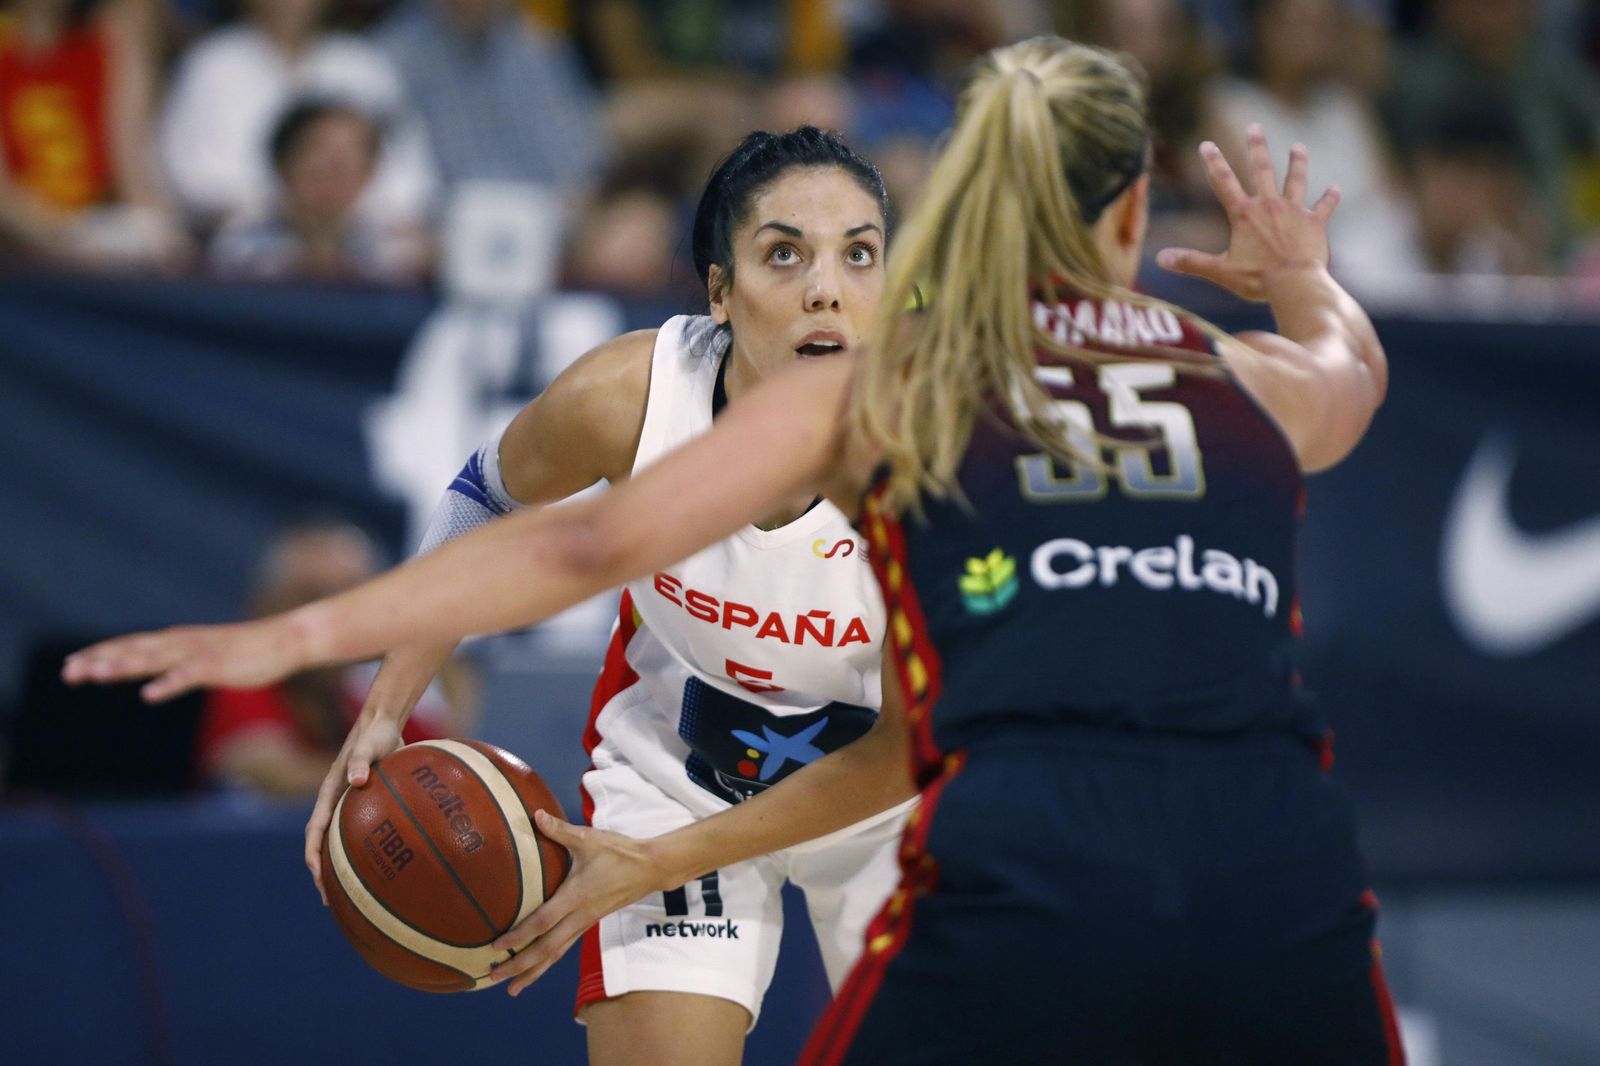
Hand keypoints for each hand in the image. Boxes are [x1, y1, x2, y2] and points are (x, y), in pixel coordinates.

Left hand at [61, 616, 308, 702]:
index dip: (100, 653)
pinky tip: (149, 695)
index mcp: (176, 641)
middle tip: (69, 672)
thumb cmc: (247, 651)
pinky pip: (188, 676)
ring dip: (124, 666)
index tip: (70, 664)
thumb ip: (178, 661)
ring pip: (154, 659)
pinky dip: (167, 684)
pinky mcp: (217, 665)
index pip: (131, 645)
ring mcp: (198, 653)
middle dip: (100, 660)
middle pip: (133, 650)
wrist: (286, 640)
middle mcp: (181, 642)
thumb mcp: (205, 655)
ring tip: (96, 674)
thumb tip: (155, 673)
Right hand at [304, 710, 405, 904]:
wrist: (384, 724)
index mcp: (329, 794)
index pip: (314, 832)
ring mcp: (349, 806)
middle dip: (324, 874)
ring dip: (342, 869)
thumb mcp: (369, 746)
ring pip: (340, 844)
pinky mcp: (365, 805)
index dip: (314, 856)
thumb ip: (362, 760)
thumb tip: (357, 781)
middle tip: (333, 901)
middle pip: (323, 845)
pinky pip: (362, 834)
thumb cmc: (376, 735)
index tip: (319, 878)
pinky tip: (385, 868)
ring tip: (354, 896)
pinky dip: (366, 853)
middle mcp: (335, 804)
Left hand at [487, 810, 666, 996]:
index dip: (518, 936)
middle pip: (546, 949)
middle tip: (495, 977)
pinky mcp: (589, 923)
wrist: (650, 868)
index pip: (542, 922)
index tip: (496, 946)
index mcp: (576, 897)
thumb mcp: (589, 838)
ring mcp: (585, 923)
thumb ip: (560, 830)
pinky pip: (564, 948)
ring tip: (513, 988)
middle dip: (520, 966)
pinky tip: (535, 967)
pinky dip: (547, 961)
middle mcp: (579, 916)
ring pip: (556, 954)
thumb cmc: (619, 852)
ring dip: (533, 971)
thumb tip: (535, 815)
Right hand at [1157, 124, 1339, 301]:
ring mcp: (1294, 212)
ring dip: (1297, 163)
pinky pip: (1323, 208)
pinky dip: (1329, 198)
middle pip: (1262, 170)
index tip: (1206, 143)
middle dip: (1256, 147)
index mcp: (1244, 215)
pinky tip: (1335, 189)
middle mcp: (1269, 206)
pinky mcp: (1315, 224)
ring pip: (1295, 181)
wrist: (1295, 283)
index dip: (1213, 163)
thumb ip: (1191, 262)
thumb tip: (1160, 259)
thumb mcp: (1220, 271)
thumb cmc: (1257, 279)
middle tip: (1254, 126)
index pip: (1224, 183)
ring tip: (1298, 147)